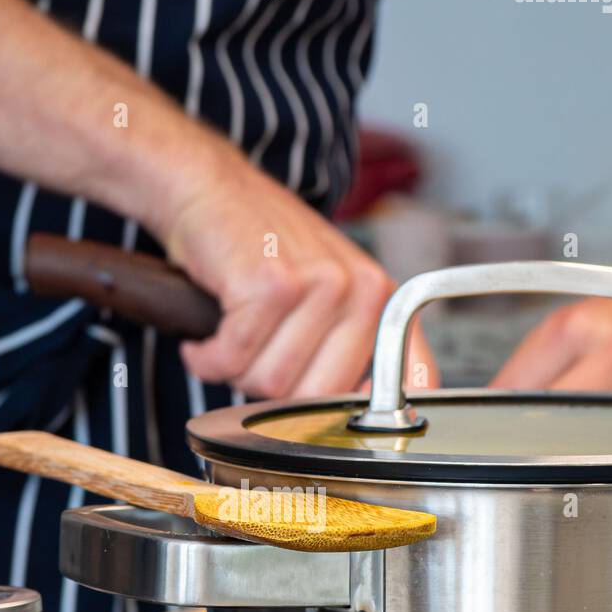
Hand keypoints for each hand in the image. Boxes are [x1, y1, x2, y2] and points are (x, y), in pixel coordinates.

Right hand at [154, 143, 437, 399]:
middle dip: (273, 389)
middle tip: (256, 353)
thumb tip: (355, 420)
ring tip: (232, 333)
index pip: (404, 385)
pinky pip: (234, 359)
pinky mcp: (271, 285)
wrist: (209, 189)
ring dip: (234, 369)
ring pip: (270, 383)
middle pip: (316, 398)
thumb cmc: (261, 249)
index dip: (363, 418)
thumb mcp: (325, 296)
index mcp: (380, 299)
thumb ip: (349, 352)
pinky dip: (207, 357)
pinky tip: (206, 337)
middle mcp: (360, 290)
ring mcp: (319, 284)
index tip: (330, 423)